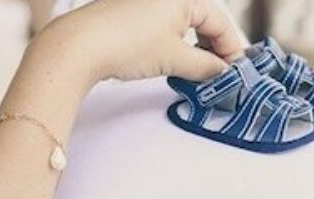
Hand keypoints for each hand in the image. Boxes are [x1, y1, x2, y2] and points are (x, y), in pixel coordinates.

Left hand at [35, 0, 244, 82]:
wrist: (78, 47)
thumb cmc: (128, 44)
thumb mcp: (176, 59)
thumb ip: (206, 67)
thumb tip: (222, 73)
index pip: (220, 22)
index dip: (231, 50)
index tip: (235, 73)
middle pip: (204, 21)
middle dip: (214, 50)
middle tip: (219, 76)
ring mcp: (147, 2)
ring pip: (184, 26)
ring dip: (195, 50)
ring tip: (197, 74)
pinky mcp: (131, 13)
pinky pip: (164, 28)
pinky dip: (175, 46)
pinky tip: (174, 65)